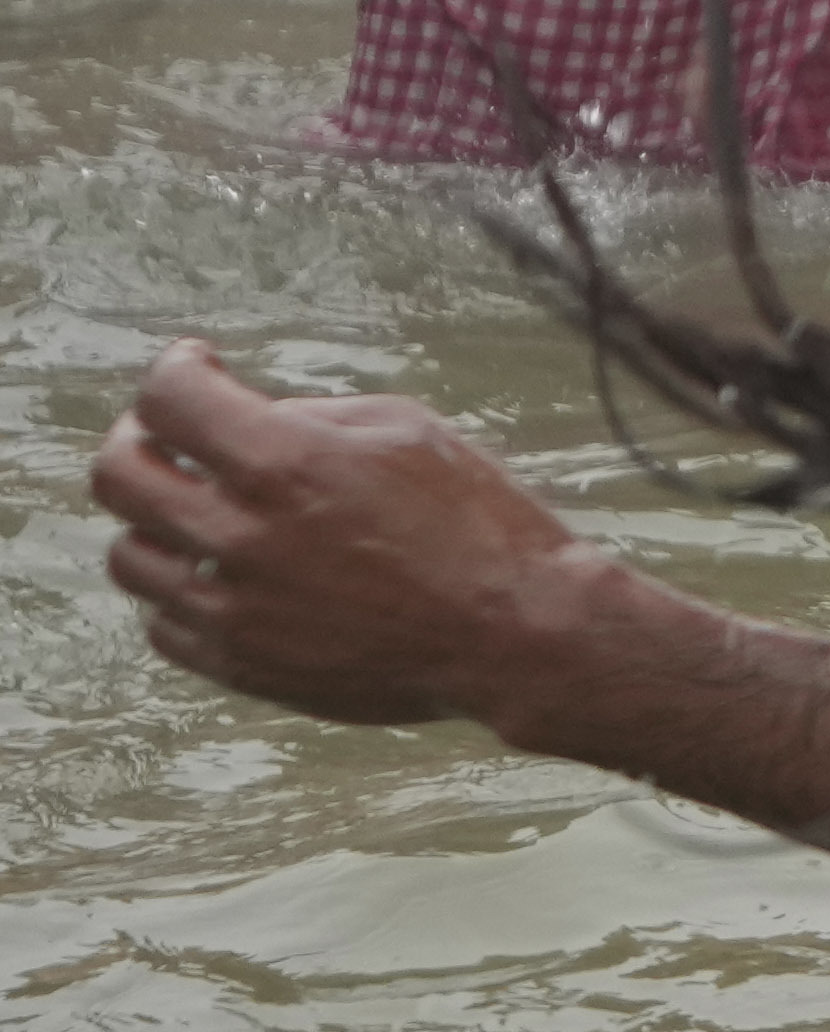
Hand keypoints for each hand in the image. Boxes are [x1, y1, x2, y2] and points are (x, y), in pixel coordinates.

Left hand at [95, 345, 586, 731]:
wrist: (510, 632)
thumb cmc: (476, 519)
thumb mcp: (407, 431)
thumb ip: (310, 418)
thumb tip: (241, 417)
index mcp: (288, 465)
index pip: (169, 399)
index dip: (174, 368)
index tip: (197, 366)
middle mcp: (242, 538)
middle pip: (117, 477)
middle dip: (138, 438)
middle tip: (171, 434)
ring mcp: (233, 610)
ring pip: (129, 554)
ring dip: (158, 520)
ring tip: (205, 512)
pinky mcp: (239, 666)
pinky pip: (163, 623)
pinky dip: (181, 590)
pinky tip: (229, 573)